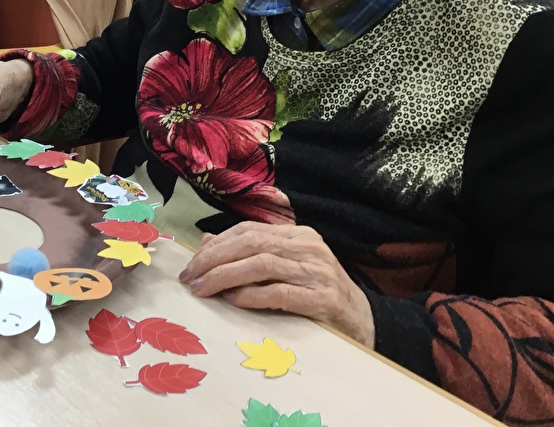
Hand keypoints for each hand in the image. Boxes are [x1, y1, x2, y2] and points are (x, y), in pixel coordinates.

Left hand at [179, 223, 375, 347]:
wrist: (363, 323)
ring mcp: (317, 271)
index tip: (192, 264)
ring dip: (225, 276)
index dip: (216, 245)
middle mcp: (307, 247)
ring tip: (203, 289)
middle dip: (214, 259)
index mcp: (297, 235)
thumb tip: (206, 243)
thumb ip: (250, 254)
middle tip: (190, 277)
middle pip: (251, 243)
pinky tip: (233, 301)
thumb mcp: (284, 269)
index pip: (248, 230)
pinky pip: (280, 293)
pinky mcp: (323, 298)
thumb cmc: (316, 295)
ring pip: (261, 264)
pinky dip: (252, 295)